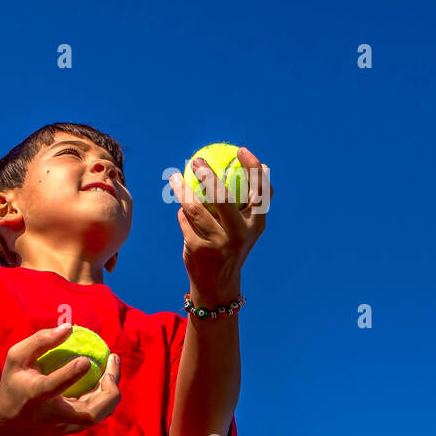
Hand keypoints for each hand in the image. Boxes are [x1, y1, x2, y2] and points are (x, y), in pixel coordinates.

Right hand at [0, 323, 121, 435]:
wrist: (9, 421)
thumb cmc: (15, 382)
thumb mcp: (17, 357)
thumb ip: (40, 341)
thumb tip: (69, 327)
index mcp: (35, 395)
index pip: (53, 386)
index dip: (71, 374)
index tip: (85, 360)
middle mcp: (53, 415)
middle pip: (91, 413)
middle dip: (110, 388)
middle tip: (113, 358)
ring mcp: (65, 426)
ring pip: (100, 413)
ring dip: (111, 388)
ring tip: (111, 364)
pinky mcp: (73, 429)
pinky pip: (98, 412)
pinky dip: (105, 394)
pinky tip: (103, 376)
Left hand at [168, 146, 272, 302]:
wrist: (218, 285)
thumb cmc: (231, 244)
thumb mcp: (245, 227)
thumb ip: (246, 202)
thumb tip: (243, 162)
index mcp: (256, 224)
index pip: (261, 191)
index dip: (254, 168)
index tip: (241, 151)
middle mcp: (240, 234)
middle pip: (223, 198)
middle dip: (208, 175)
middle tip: (197, 160)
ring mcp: (219, 243)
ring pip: (195, 208)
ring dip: (182, 189)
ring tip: (174, 176)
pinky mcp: (198, 250)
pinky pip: (185, 221)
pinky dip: (182, 213)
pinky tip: (180, 207)